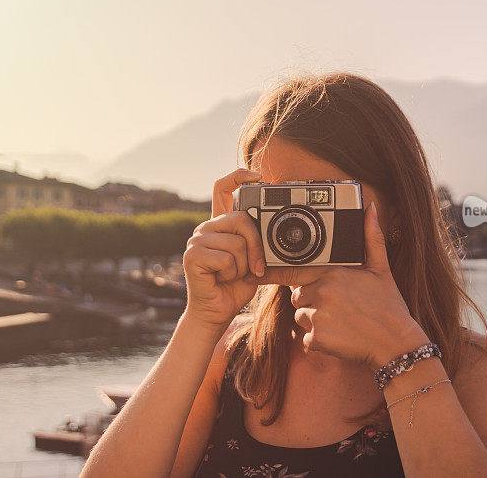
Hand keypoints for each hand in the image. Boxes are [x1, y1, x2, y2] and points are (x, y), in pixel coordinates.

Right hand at [182, 169, 265, 330]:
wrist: (216, 312)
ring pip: (237, 242)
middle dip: (256, 246)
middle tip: (255, 267)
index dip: (238, 176)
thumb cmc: (235, 286)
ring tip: (232, 274)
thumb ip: (263, 245)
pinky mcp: (192, 255)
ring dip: (242, 265)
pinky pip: (226, 258)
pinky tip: (221, 279)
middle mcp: (206, 227)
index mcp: (220, 224)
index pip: (223, 188)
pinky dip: (231, 273)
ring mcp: (196, 240)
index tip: (258, 175)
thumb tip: (294, 243)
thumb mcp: (256, 261)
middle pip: (240, 218)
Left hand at [255, 202, 426, 369]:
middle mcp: (321, 292)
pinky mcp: (317, 339)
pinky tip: (341, 337)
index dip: (304, 281)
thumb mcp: (381, 269)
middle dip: (312, 303)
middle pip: (298, 297)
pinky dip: (320, 342)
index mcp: (332, 273)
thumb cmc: (389, 306)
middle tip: (338, 309)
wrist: (396, 343)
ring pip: (300, 318)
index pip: (298, 274)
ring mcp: (317, 316)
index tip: (312, 287)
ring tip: (341, 323)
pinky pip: (307, 340)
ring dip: (314, 322)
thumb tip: (371, 208)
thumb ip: (371, 237)